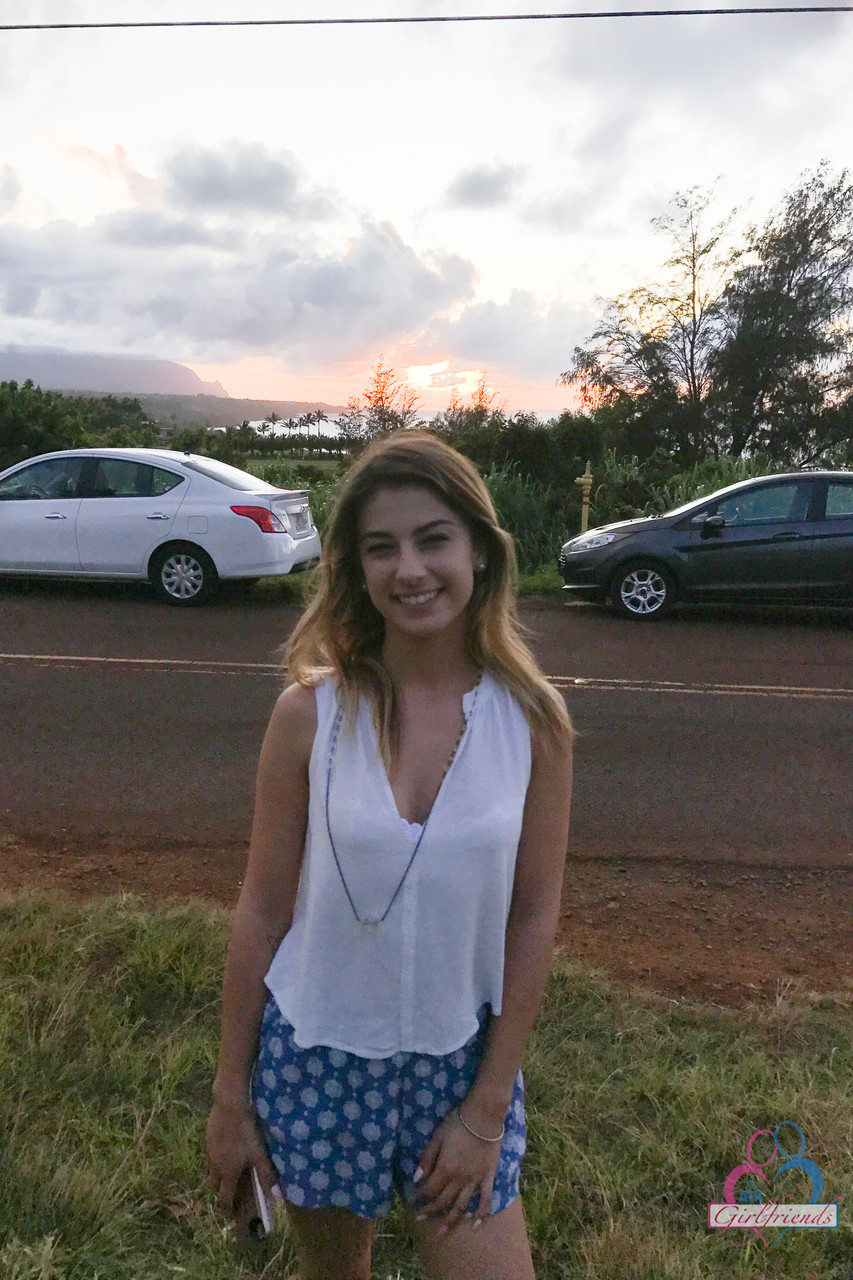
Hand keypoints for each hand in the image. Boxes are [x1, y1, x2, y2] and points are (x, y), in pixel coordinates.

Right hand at [206, 1096, 277, 1236]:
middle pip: (213, 1186)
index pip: (224, 1198)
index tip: (230, 1216)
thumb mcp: (259, 1153)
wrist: (229, 1104)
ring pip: (210, 1169)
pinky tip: (227, 1149)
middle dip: (220, 1193)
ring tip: (229, 1172)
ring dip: (218, 1175)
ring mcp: (209, 1150)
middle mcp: (214, 1165)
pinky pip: (210, 1154)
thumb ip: (267, 1175)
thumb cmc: (246, 1131)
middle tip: (229, 1194)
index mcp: (227, 1173)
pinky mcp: (208, 1136)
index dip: (227, 1209)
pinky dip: (217, 1158)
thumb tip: (278, 1197)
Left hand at [412, 1107, 501, 1235]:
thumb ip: (427, 1159)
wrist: (484, 1117)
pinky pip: (486, 1200)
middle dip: (430, 1210)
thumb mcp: (437, 1137)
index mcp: (445, 1169)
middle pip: (443, 1200)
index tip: (414, 1200)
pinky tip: (476, 1226)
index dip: (420, 1196)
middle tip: (420, 1218)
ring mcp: (475, 1181)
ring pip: (461, 1205)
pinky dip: (481, 1214)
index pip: (430, 1189)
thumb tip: (416, 1179)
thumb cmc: (458, 1124)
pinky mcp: (488, 1178)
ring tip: (441, 1231)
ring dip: (450, 1220)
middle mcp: (459, 1180)